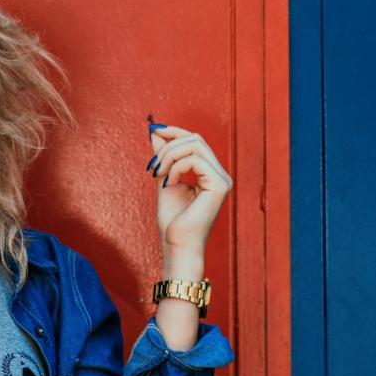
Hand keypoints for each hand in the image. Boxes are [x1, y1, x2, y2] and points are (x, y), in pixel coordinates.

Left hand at [147, 124, 232, 257]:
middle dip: (169, 145)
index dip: (174, 132)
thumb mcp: (164, 180)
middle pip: (196, 138)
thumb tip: (155, 131)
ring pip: (195, 145)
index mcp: (210, 173)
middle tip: (153, 164)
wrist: (177, 244)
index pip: (195, 141)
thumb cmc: (173, 220)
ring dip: (170, 155)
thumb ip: (163, 157)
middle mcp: (220, 175)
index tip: (153, 131)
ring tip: (158, 173)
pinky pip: (195, 160)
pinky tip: (169, 182)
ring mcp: (222, 179)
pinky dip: (176, 167)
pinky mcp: (219, 185)